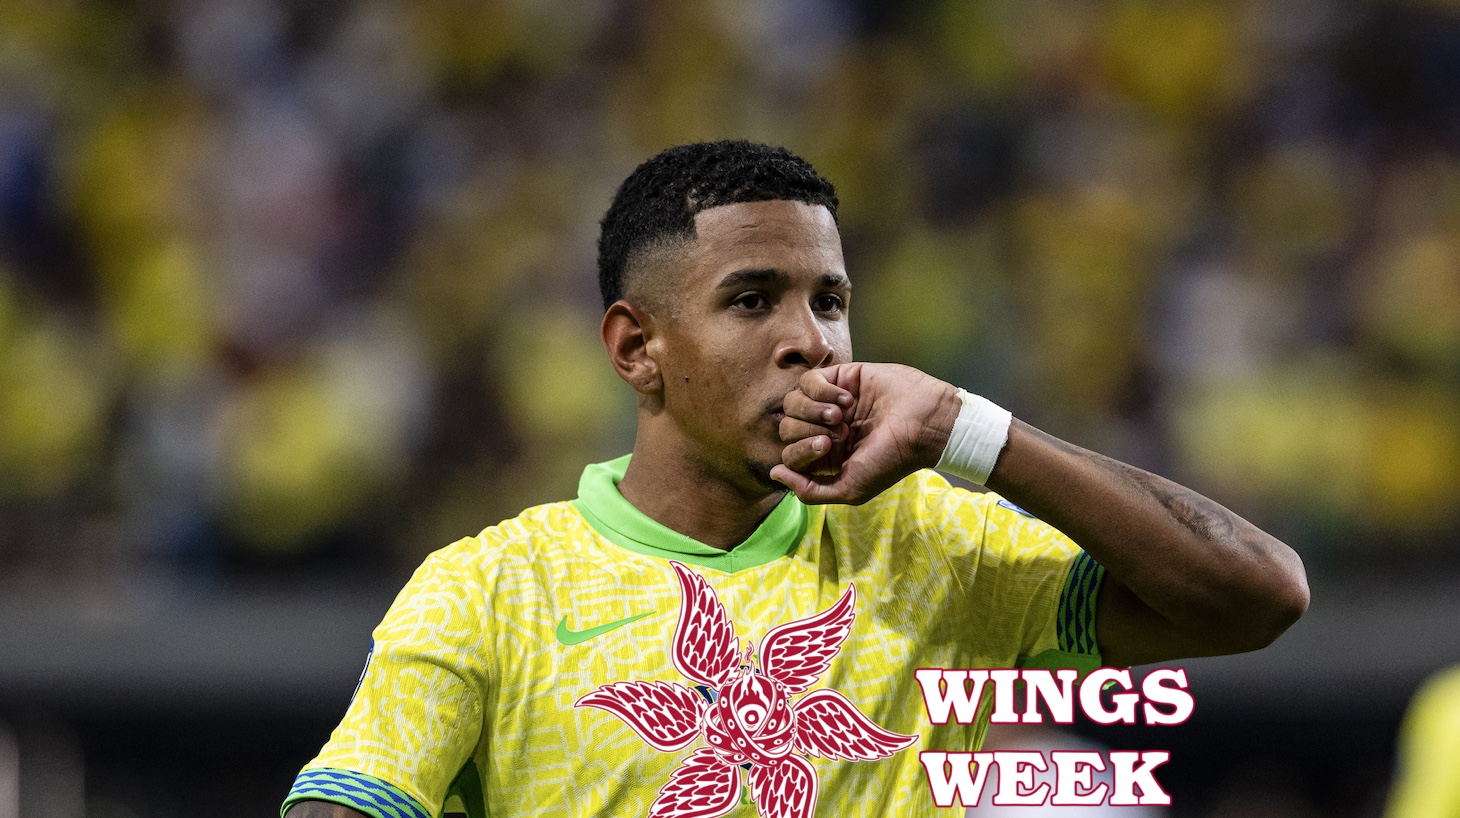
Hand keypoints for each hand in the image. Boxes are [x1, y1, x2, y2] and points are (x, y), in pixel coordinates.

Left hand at [770, 363, 961, 504]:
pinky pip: (807, 380)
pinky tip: (846, 398)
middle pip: (786, 427)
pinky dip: (821, 390)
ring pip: (791, 402)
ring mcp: (828, 403)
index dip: (801, 451)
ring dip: (813, 410)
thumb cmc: (890, 459)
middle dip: (808, 430)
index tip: (829, 447)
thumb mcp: (850, 488)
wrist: (922, 424)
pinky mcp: (838, 377)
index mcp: (824, 457)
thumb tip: (776, 473)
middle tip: (839, 431)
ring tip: (842, 414)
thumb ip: (811, 490)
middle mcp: (823, 429)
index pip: (788, 454)